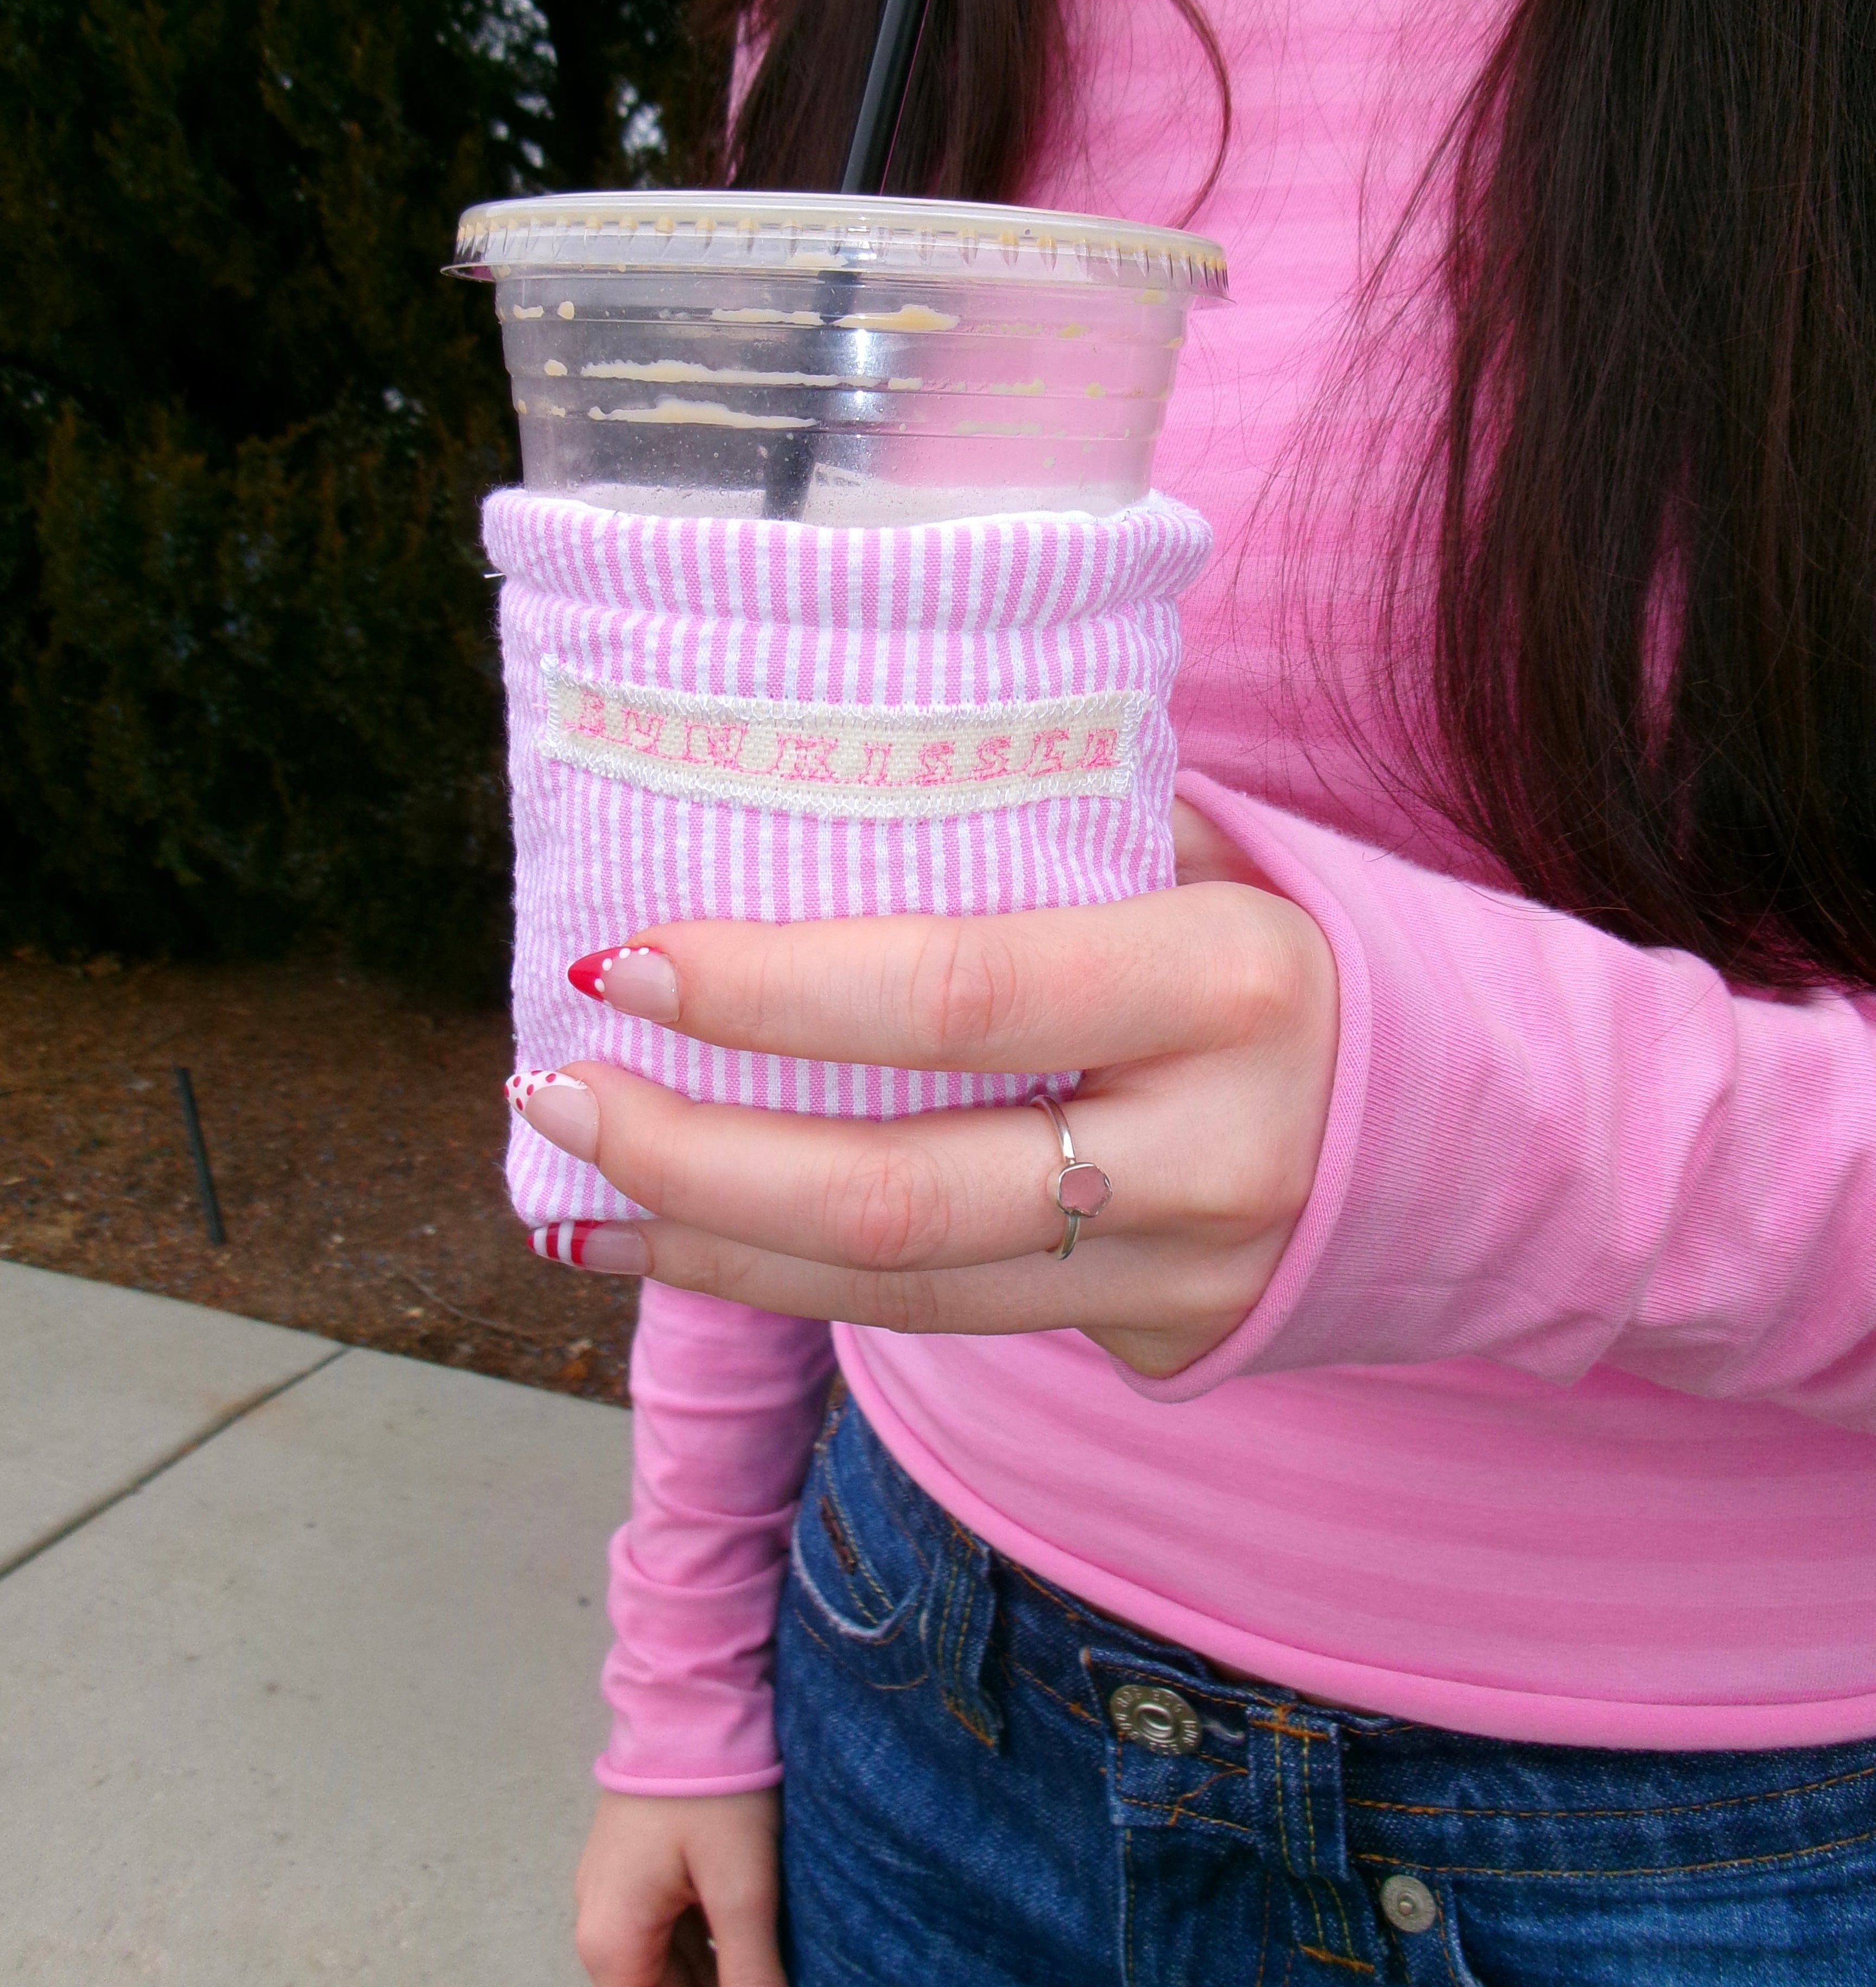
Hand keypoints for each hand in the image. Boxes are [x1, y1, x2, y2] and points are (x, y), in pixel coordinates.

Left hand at [514, 801, 1337, 1378]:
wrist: (1492, 1138)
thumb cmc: (1315, 950)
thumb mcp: (1220, 858)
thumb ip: (1058, 839)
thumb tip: (826, 797)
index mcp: (1226, 982)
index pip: (954, 992)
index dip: (770, 990)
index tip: (621, 962)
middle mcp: (1207, 1152)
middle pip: (894, 1195)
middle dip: (690, 1159)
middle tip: (553, 1094)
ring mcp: (1183, 1277)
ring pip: (894, 1294)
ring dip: (708, 1249)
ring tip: (574, 1192)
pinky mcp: (1157, 1346)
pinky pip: (946, 1316)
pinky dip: (801, 1286)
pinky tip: (698, 1243)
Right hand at [574, 1788, 782, 1986]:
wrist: (691, 1695)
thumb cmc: (711, 1788)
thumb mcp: (741, 1888)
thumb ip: (750, 1972)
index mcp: (611, 1942)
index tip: (758, 1982)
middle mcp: (600, 1924)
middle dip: (718, 1984)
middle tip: (771, 1965)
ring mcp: (615, 1891)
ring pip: (668, 1962)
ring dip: (717, 1967)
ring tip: (768, 1952)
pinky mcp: (636, 1865)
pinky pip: (669, 1925)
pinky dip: (708, 1936)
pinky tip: (754, 1930)